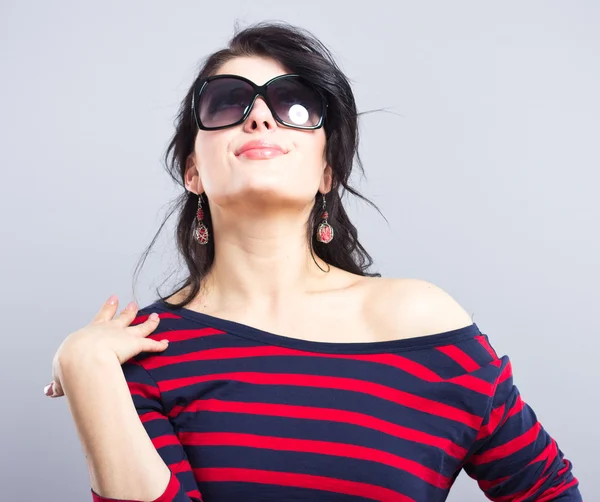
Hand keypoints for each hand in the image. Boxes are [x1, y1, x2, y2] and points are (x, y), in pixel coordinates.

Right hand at [44, 295, 167, 397]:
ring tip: (156, 316)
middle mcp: (109, 330)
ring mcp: (123, 336)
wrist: (81, 360)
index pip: (100, 318)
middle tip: (133, 303)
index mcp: (90, 332)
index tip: (114, 299)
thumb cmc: (69, 365)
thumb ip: (59, 382)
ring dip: (150, 322)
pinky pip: (151, 344)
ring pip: (140, 327)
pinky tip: (166, 343)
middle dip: (128, 311)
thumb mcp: (60, 373)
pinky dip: (160, 344)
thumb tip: (50, 390)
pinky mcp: (135, 345)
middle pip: (122, 317)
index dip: (108, 308)